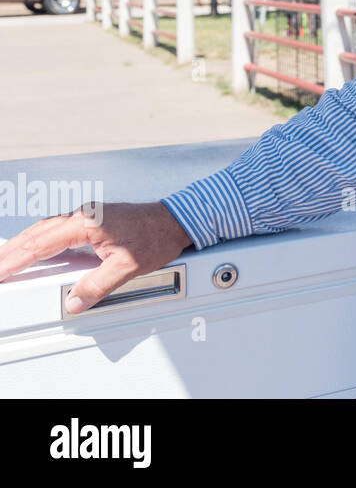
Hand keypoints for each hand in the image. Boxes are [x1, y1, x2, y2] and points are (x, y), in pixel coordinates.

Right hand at [0, 201, 193, 313]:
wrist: (176, 219)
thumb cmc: (156, 236)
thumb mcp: (128, 266)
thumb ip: (99, 285)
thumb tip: (75, 301)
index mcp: (87, 223)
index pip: (41, 243)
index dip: (16, 259)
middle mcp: (83, 215)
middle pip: (37, 234)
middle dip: (11, 251)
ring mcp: (87, 215)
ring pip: (45, 229)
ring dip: (23, 244)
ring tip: (5, 259)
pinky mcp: (92, 218)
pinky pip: (57, 228)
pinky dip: (39, 238)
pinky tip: (35, 248)